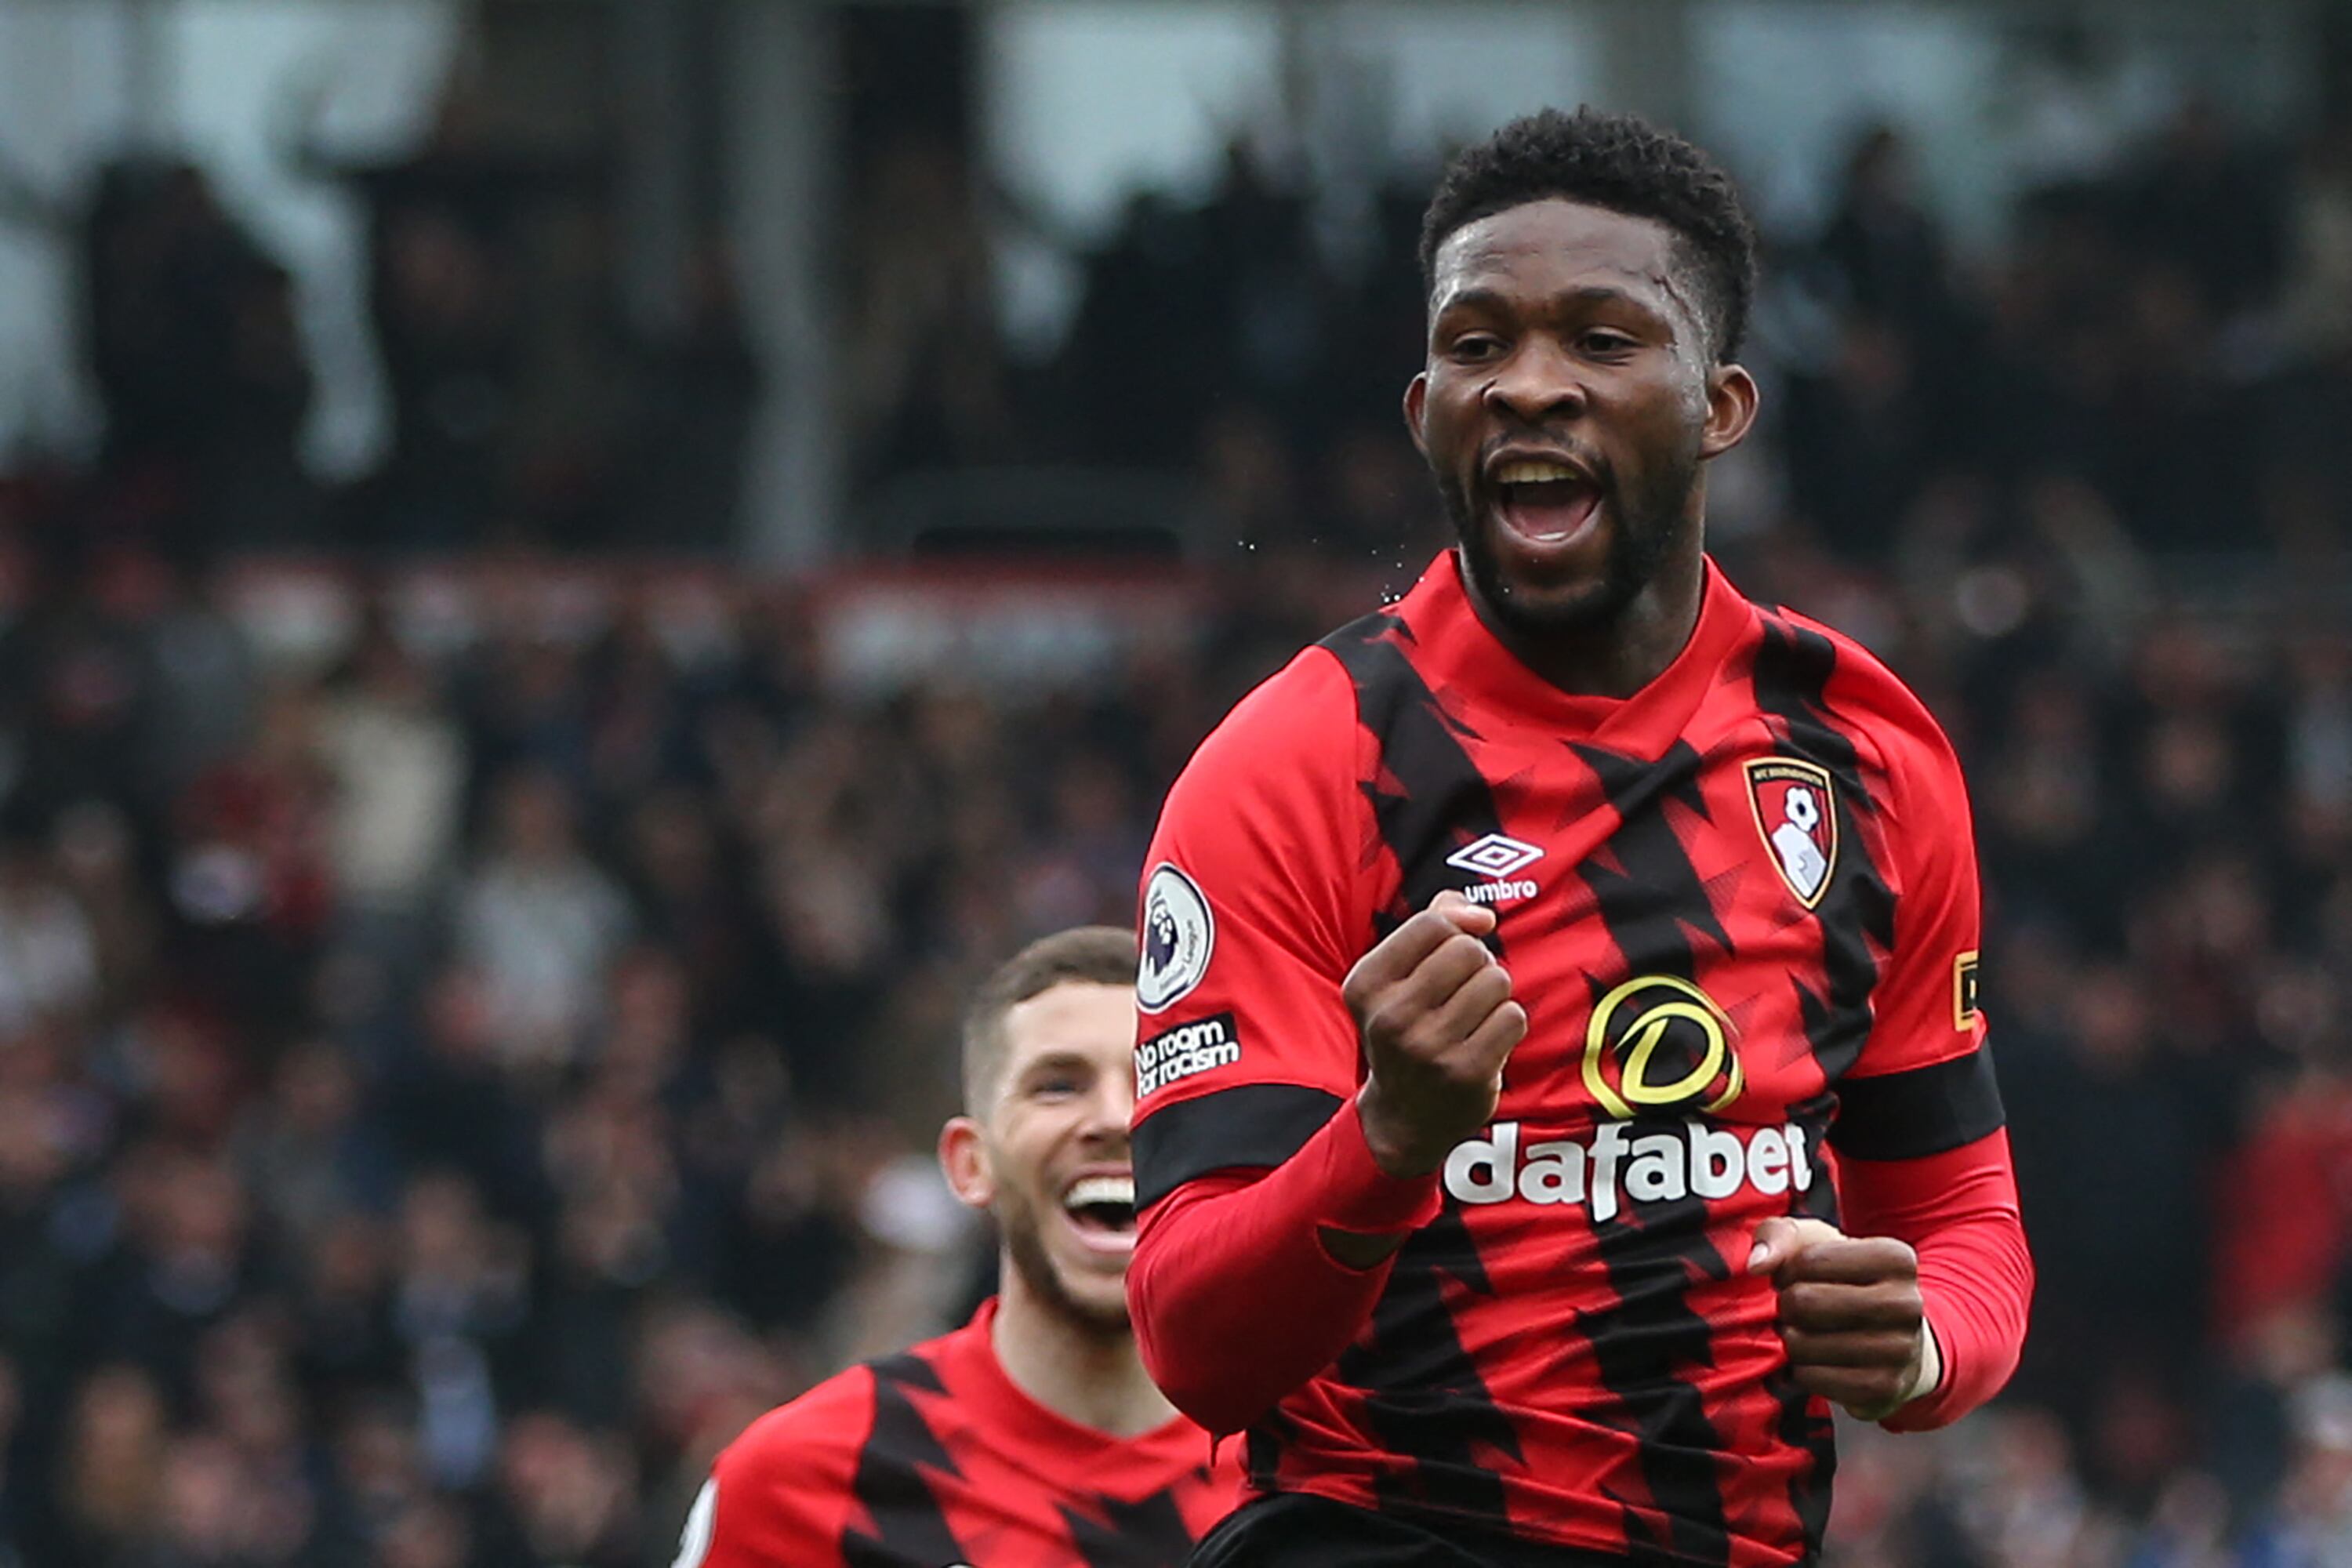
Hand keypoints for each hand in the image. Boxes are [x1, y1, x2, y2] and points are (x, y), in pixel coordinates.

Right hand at [1344, 891, 1526, 1177]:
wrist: (1403, 1115)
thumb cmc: (1408, 1026)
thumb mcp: (1398, 974)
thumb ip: (1434, 922)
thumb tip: (1481, 916)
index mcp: (1366, 984)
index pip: (1432, 924)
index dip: (1455, 930)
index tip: (1453, 950)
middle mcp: (1390, 1017)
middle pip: (1468, 950)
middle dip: (1477, 963)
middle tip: (1463, 990)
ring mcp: (1428, 1049)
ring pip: (1496, 980)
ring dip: (1494, 993)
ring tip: (1474, 1015)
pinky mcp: (1466, 1074)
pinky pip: (1513, 1016)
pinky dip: (1507, 1022)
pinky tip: (1486, 1039)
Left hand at [1749, 1216, 1937, 1420]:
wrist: (1892, 1339)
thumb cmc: (1845, 1281)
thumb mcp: (1817, 1245)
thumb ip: (1780, 1237)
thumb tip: (1756, 1264)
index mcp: (1897, 1258)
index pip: (1809, 1260)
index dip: (1787, 1271)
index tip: (1796, 1278)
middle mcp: (1908, 1303)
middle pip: (1805, 1302)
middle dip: (1786, 1306)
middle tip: (1794, 1309)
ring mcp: (1901, 1350)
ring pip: (1805, 1344)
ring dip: (1791, 1340)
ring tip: (1805, 1334)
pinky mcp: (1885, 1388)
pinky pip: (1814, 1379)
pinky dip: (1801, 1371)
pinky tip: (1814, 1361)